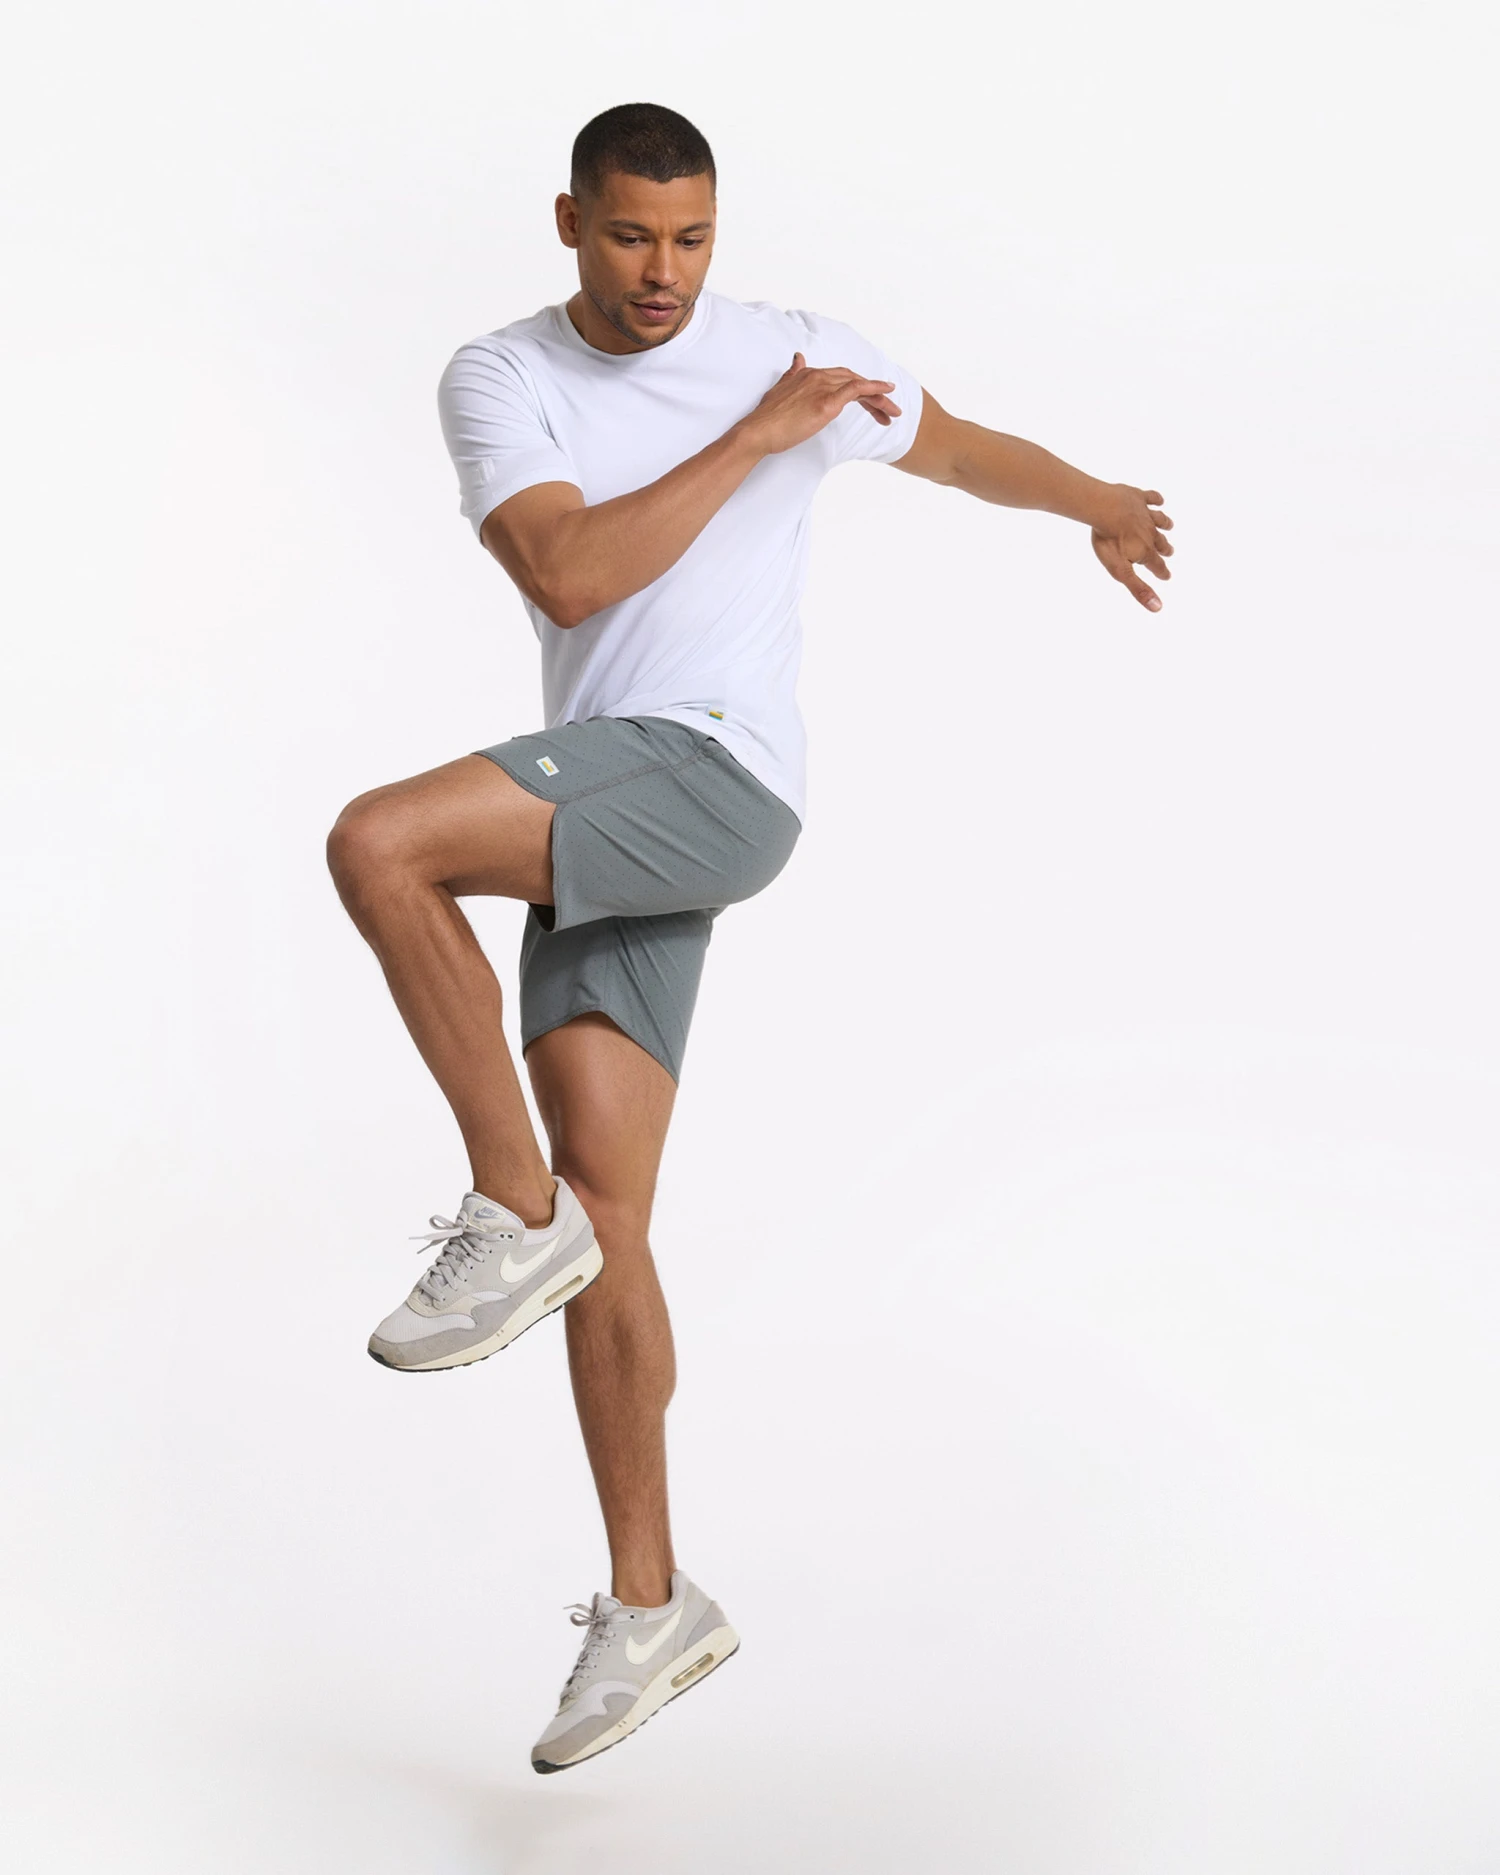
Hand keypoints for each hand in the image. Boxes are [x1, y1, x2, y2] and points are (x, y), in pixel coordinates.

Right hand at [738, 352, 901, 456]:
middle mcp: (817, 376)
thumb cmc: (766, 419)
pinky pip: (858, 390)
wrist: (757, 431)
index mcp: (807, 374)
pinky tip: (888, 393)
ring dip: (880, 398)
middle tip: (888, 411)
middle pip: (853, 380)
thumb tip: (797, 358)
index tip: (870, 403)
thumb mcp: (780, 390)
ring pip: (859, 385)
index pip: (840, 378)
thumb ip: (791, 374)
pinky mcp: (827, 402)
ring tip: (894, 412)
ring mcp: (823, 387)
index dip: (858, 389)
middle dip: (874, 394)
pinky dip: (875, 388)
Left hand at [1090, 486, 1173, 611]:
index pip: (1156, 565)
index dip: (1161, 572)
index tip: (1166, 576)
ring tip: (1170, 525)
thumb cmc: (1109, 540)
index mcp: (1145, 551)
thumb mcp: (1121, 571)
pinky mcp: (1137, 497)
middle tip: (1169, 552)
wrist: (1104, 507)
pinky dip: (1156, 499)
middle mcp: (1149, 533)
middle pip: (1159, 543)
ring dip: (1165, 524)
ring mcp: (1144, 514)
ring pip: (1159, 520)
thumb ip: (1138, 588)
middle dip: (1165, 549)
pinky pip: (1150, 498)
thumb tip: (1158, 608)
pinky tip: (1159, 500)